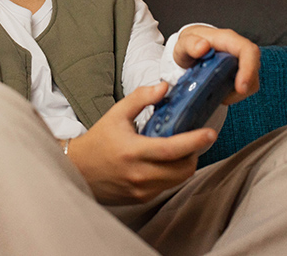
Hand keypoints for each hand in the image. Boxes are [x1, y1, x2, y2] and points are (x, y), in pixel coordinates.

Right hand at [67, 82, 215, 204]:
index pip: (172, 149)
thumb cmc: (98, 141)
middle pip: (182, 169)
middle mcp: (139, 174)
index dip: (195, 142)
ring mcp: (141, 189)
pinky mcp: (141, 198)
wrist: (77, 170)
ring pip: (178, 180)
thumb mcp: (116, 114)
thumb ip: (141, 98)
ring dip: (185, 165)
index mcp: (133, 151)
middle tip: (196, 140)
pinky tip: (165, 162)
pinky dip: (172, 174)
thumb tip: (164, 87)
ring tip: (181, 150)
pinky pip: (166, 187)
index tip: (210, 133)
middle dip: (194, 154)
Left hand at [173, 26, 259, 104]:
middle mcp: (238, 50)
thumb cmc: (190, 44)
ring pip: (251, 79)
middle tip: (227, 98)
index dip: (249, 68)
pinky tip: (221, 95)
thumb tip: (203, 47)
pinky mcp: (240, 73)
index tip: (241, 87)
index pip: (247, 50)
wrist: (191, 48)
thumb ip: (190, 44)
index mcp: (227, 39)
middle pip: (254, 66)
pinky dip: (235, 95)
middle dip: (246, 85)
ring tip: (219, 95)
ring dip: (238, 93)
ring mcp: (241, 62)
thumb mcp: (183, 43)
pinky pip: (246, 86)